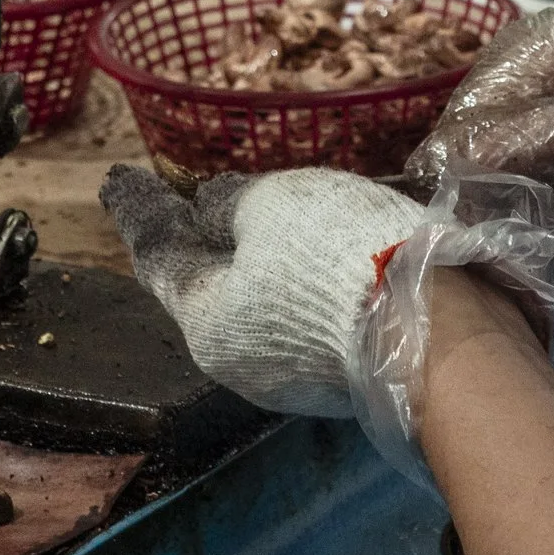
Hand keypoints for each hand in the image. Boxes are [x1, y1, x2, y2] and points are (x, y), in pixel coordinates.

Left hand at [100, 163, 422, 416]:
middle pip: (206, 285)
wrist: (438, 327)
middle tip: (174, 196)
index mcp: (206, 321)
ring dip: (244, 256)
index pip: (158, 254)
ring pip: (255, 301)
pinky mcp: (340, 370)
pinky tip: (300, 249)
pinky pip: (297, 312)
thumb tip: (212, 210)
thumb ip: (231, 204)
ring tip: (241, 214)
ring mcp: (292, 374)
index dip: (138, 209)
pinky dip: (286, 275)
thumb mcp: (271, 206)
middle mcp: (239, 361)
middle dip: (192, 237)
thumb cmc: (334, 256)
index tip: (115, 180)